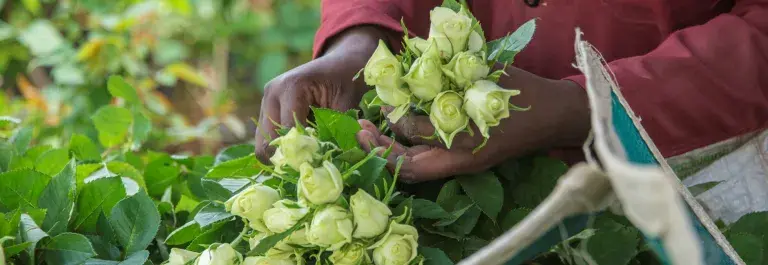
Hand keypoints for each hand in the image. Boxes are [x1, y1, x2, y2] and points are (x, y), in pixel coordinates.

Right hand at [254, 26, 387, 161]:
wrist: (341, 61)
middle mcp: (272, 93)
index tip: (321, 163)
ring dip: (284, 153)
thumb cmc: (347, 79)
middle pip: (268, 141)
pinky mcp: (268, 109)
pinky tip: (303, 149)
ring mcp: (266, 101)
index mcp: (291, 87)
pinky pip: (268, 137)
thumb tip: (336, 158)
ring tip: (308, 158)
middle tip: (312, 166)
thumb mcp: (349, 103)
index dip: (303, 153)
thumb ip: (339, 129)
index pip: (288, 133)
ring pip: (263, 142)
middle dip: (289, 157)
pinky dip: (283, 147)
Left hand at [357, 66, 590, 182]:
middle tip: (359, 130)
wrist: (557, 118)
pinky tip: (395, 137)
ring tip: (368, 136)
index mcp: (469, 136)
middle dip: (381, 150)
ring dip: (390, 155)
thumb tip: (418, 54)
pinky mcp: (466, 164)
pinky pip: (427, 167)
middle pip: (410, 166)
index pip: (420, 132)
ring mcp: (464, 165)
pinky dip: (407, 155)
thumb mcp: (490, 75)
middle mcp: (463, 158)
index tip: (384, 102)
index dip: (397, 119)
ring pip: (416, 171)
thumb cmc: (525, 93)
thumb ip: (455, 70)